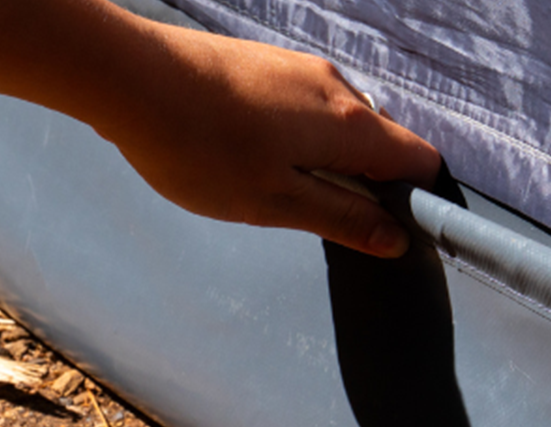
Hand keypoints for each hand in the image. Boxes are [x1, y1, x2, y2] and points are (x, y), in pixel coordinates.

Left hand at [97, 27, 440, 257]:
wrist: (129, 78)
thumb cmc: (198, 146)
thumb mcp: (276, 202)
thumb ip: (343, 219)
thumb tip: (394, 238)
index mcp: (350, 124)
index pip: (421, 161)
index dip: (415, 202)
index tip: (389, 233)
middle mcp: (336, 88)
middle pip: (384, 143)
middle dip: (368, 186)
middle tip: (318, 218)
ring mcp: (301, 70)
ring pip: (343, 127)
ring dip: (328, 164)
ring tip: (275, 188)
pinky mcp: (269, 65)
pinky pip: (309, 110)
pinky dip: (300, 141)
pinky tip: (254, 157)